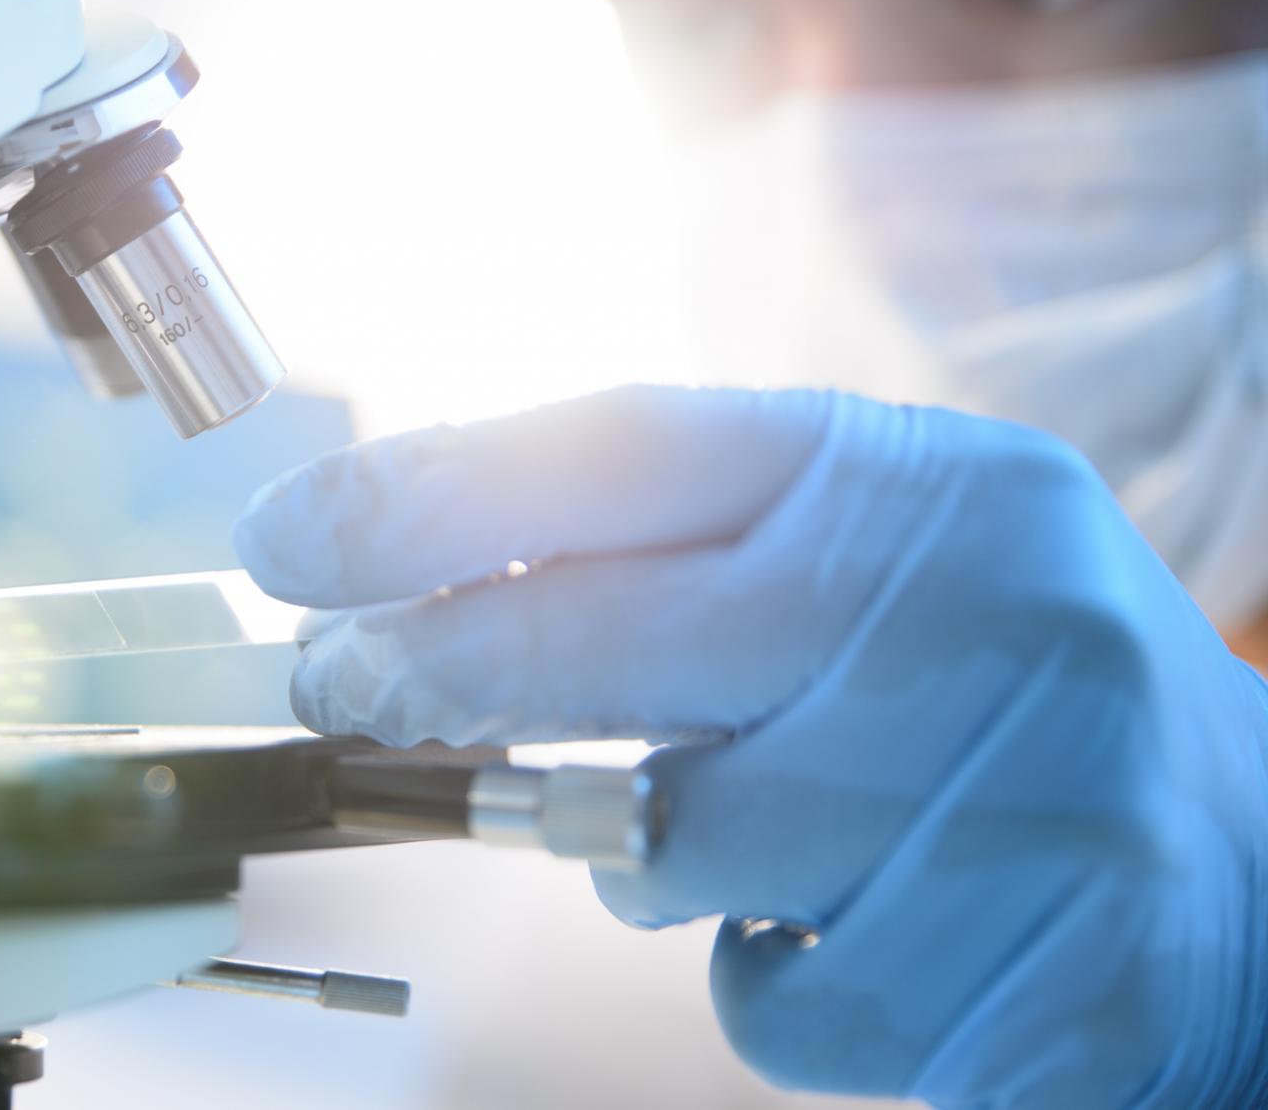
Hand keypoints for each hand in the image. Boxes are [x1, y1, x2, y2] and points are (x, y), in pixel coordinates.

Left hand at [233, 387, 1267, 1106]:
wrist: (1262, 869)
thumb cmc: (991, 693)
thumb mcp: (866, 566)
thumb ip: (679, 570)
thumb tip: (416, 609)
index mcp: (910, 478)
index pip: (622, 450)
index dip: (424, 494)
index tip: (282, 538)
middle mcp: (976, 603)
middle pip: (605, 638)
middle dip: (429, 668)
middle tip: (337, 684)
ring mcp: (1027, 786)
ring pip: (673, 847)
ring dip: (644, 855)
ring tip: (735, 832)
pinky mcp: (1055, 964)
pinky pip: (774, 1003)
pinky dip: (766, 984)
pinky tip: (853, 933)